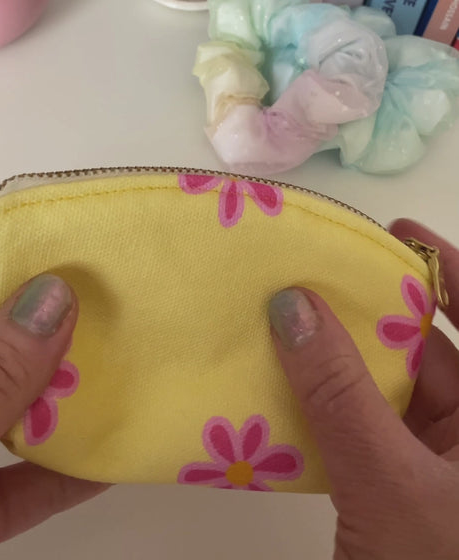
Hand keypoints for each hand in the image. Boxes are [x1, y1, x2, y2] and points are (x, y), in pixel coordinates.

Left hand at [0, 275, 108, 559]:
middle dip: (52, 331)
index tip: (74, 248)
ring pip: (13, 418)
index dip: (10, 272)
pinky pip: (26, 487)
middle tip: (120, 298)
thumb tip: (54, 294)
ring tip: (131, 363)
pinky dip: (70, 475)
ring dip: (68, 404)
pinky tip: (118, 454)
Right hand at [269, 220, 458, 559]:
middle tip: (315, 270)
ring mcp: (440, 465)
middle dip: (373, 310)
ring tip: (286, 316)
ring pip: (387, 390)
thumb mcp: (394, 487)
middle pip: (429, 349)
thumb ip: (339, 396)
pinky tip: (283, 382)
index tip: (393, 233)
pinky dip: (327, 406)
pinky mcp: (401, 493)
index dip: (445, 270)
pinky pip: (364, 430)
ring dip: (339, 358)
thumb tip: (292, 305)